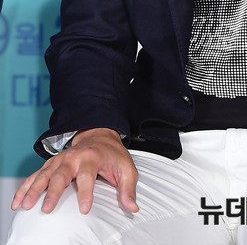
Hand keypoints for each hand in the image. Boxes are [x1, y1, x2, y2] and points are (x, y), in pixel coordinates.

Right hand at [11, 128, 138, 214]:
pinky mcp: (52, 164)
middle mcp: (74, 157)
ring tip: (26, 205)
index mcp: (92, 157)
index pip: (88, 176)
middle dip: (53, 191)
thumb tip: (132, 207)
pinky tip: (17, 202)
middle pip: (61, 174)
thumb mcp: (126, 168)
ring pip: (44, 174)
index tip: (84, 209)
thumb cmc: (113, 155)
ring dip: (34, 189)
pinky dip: (25, 187)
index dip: (86, 193)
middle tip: (47, 208)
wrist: (99, 135)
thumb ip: (128, 188)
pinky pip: (35, 175)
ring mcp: (60, 160)